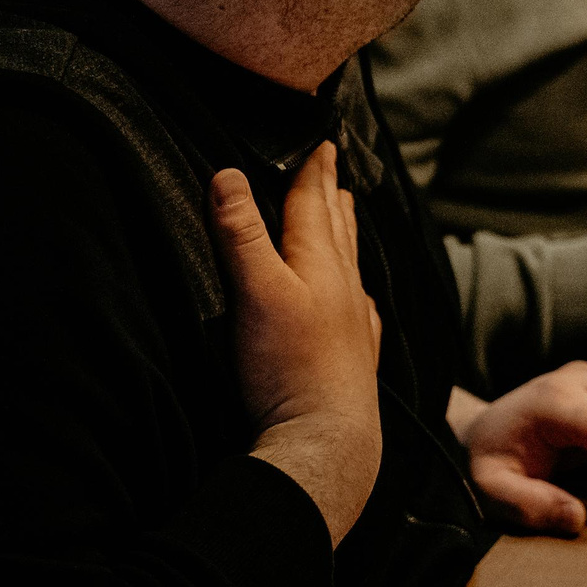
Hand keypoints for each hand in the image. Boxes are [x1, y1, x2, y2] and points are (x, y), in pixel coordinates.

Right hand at [206, 144, 384, 545]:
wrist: (328, 443)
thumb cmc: (289, 367)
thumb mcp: (255, 292)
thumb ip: (242, 234)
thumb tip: (227, 174)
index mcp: (321, 263)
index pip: (315, 204)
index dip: (314, 171)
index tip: (323, 143)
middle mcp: (344, 287)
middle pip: (337, 229)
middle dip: (331, 196)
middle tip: (333, 171)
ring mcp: (353, 324)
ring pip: (350, 265)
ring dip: (344, 235)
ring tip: (345, 215)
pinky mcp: (354, 359)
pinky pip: (359, 308)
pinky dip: (353, 287)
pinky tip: (360, 297)